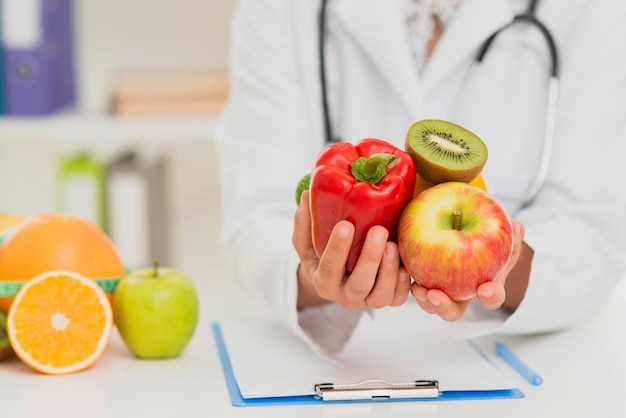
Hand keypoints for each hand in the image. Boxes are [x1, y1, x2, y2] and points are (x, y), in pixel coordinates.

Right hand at [293, 191, 410, 309]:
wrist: (337, 279)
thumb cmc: (321, 254)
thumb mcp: (306, 241)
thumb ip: (305, 222)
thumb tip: (306, 195)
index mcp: (324, 281)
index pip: (329, 267)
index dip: (337, 247)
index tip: (346, 224)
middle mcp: (345, 296)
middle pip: (359, 284)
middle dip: (370, 258)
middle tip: (378, 230)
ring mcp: (367, 300)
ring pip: (381, 295)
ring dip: (389, 270)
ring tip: (393, 244)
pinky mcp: (387, 300)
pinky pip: (397, 298)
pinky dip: (403, 284)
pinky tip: (405, 264)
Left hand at [411, 220, 525, 320]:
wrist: (464, 230)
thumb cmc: (487, 238)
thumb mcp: (502, 234)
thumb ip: (511, 233)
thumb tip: (517, 227)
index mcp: (485, 287)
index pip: (491, 298)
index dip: (490, 296)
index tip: (486, 288)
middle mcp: (461, 295)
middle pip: (453, 311)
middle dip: (444, 307)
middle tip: (436, 296)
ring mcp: (440, 290)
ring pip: (430, 304)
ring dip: (424, 300)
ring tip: (418, 289)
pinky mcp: (422, 279)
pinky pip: (413, 286)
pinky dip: (408, 281)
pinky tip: (404, 270)